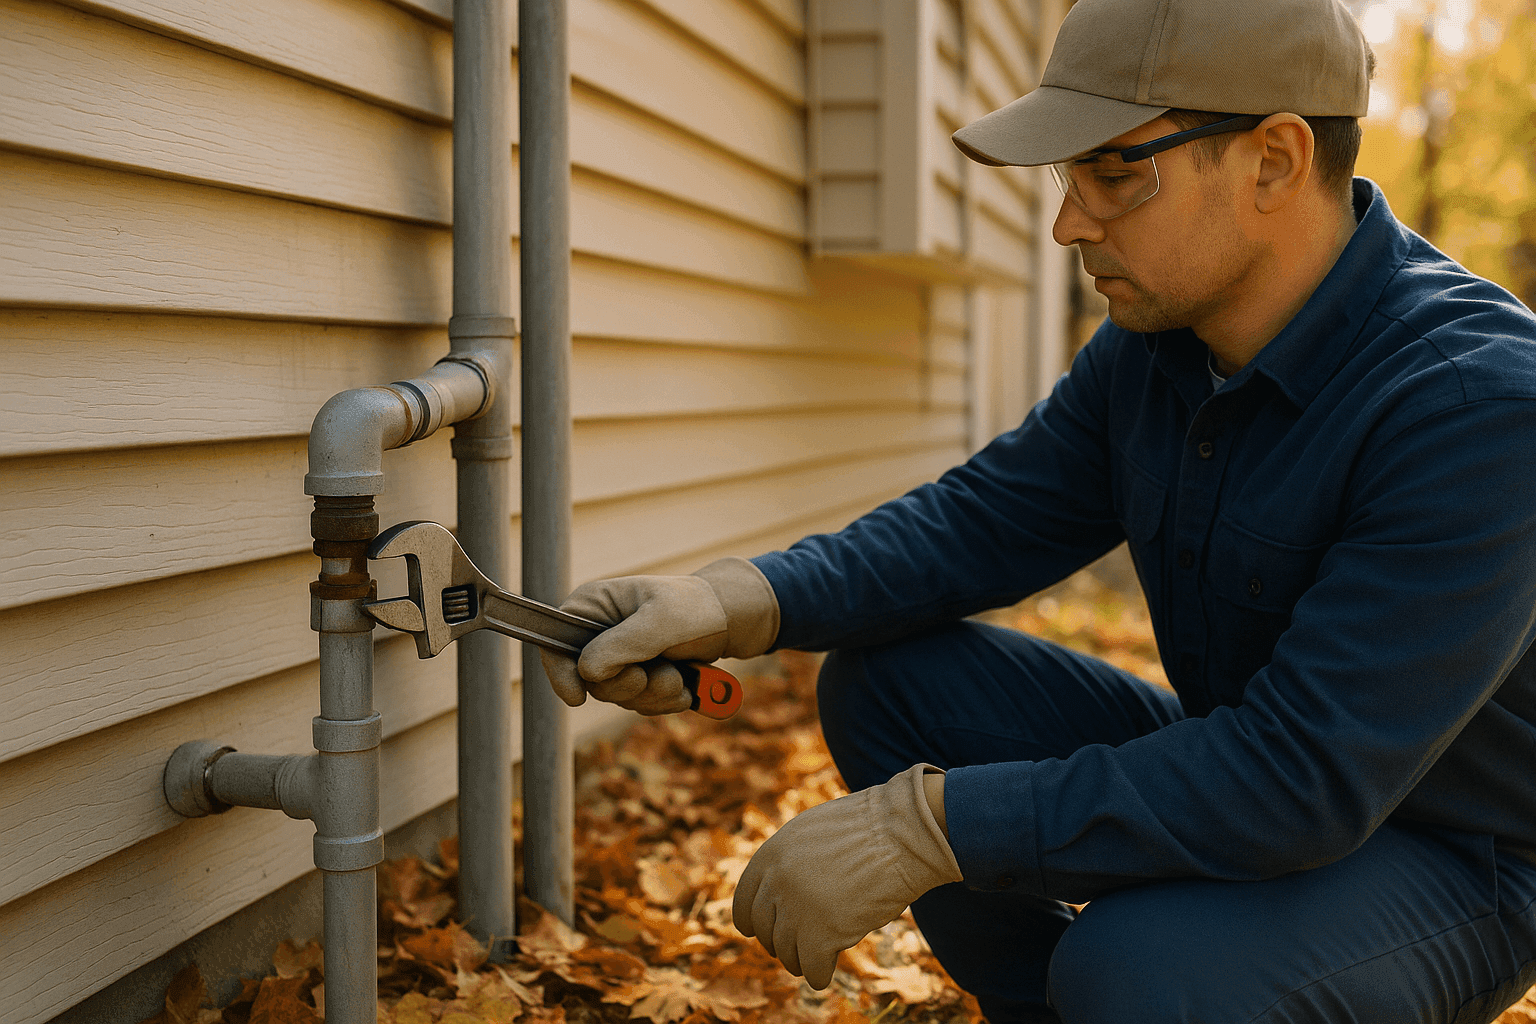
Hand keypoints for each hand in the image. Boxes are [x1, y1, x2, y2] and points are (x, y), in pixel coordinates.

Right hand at [538, 557, 777, 714]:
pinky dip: (663, 701)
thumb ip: (623, 643)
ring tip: (678, 673)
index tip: (578, 697)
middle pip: (589, 681)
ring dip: (653, 694)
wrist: (729, 620)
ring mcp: (618, 657)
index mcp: (592, 606)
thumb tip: (587, 671)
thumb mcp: (661, 619)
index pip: (555, 644)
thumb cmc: (695, 608)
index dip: (560, 674)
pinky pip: (639, 704)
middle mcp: (598, 633)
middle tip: (660, 672)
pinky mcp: (638, 676)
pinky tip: (684, 685)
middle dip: (629, 686)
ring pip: (617, 697)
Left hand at [732, 764, 962, 988]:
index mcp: (771, 855)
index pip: (743, 902)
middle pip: (765, 932)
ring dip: (801, 959)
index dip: (752, 923)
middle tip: (797, 947)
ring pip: (787, 953)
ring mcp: (797, 909)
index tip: (759, 932)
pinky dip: (820, 975)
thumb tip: (778, 892)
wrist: (903, 833)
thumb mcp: (813, 833)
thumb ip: (789, 861)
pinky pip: (812, 969)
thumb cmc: (869, 829)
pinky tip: (827, 972)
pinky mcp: (821, 934)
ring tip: (817, 956)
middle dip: (779, 943)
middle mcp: (777, 882)